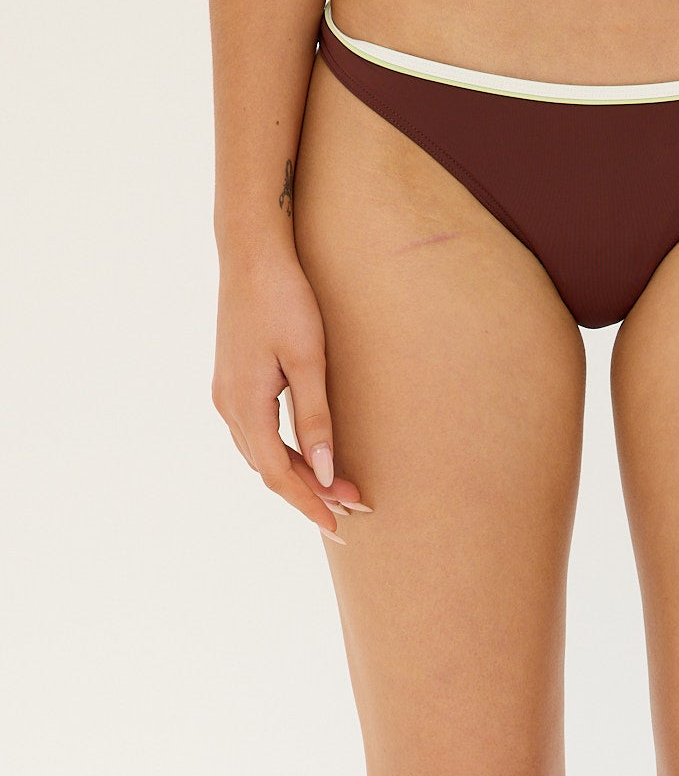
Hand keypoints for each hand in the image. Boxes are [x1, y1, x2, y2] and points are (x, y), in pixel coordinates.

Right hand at [211, 248, 368, 539]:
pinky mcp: (232, 382)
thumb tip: (325, 472)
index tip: (340, 526)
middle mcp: (228, 405)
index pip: (278, 474)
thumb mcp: (308, 359)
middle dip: (311, 492)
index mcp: (245, 404)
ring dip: (298, 475)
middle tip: (356, 506)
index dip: (309, 503)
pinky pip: (256, 435)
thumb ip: (315, 419)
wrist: (251, 250)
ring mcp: (226, 394)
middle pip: (269, 469)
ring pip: (261, 454)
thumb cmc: (284, 297)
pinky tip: (307, 458)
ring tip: (339, 488)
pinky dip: (282, 454)